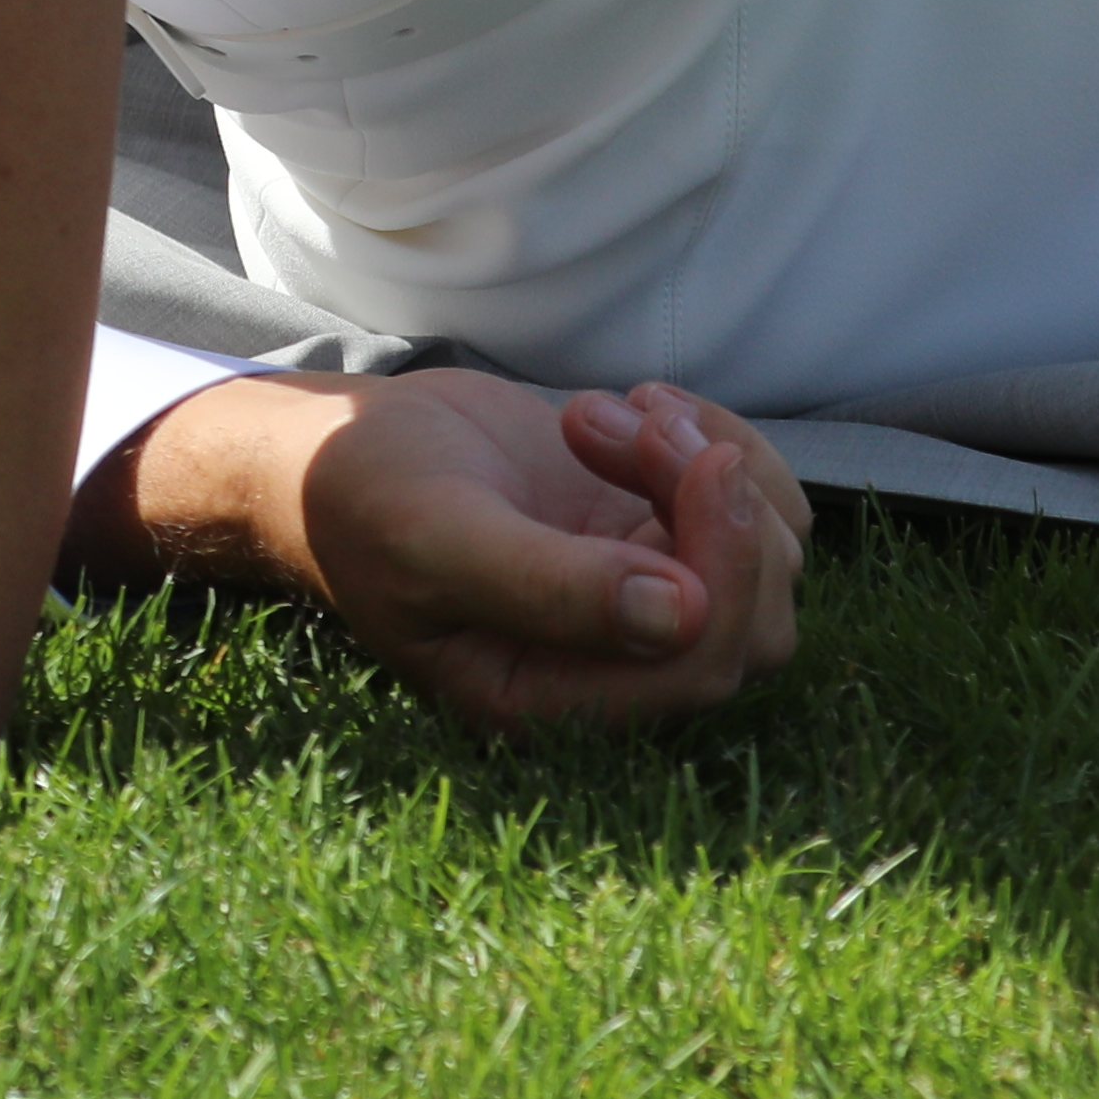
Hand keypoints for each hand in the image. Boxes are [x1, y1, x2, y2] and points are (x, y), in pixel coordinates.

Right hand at [119, 367, 809, 731]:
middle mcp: (609, 664)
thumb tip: (679, 616)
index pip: (704, 664)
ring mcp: (640, 596)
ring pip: (764, 555)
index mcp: (554, 697)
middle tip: (616, 420)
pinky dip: (713, 436)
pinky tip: (638, 402)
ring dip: (705, 459)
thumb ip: (548, 586)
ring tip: (597, 412)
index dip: (728, 569)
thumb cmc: (364, 496)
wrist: (334, 449)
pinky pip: (747, 503)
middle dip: (714, 504)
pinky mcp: (653, 533)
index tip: (702, 461)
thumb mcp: (436, 536)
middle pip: (753, 616)